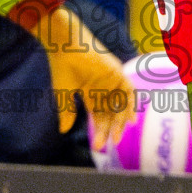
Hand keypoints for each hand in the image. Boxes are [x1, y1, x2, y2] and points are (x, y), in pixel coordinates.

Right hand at [26, 5, 134, 151]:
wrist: (65, 46)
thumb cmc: (61, 67)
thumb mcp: (63, 94)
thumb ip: (66, 111)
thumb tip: (63, 131)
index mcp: (90, 91)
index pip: (98, 115)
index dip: (98, 130)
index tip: (97, 146)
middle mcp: (103, 87)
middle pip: (110, 113)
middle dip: (110, 129)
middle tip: (110, 144)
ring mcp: (111, 80)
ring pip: (120, 104)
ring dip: (120, 120)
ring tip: (117, 136)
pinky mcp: (117, 72)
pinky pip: (128, 90)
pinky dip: (129, 104)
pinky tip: (128, 119)